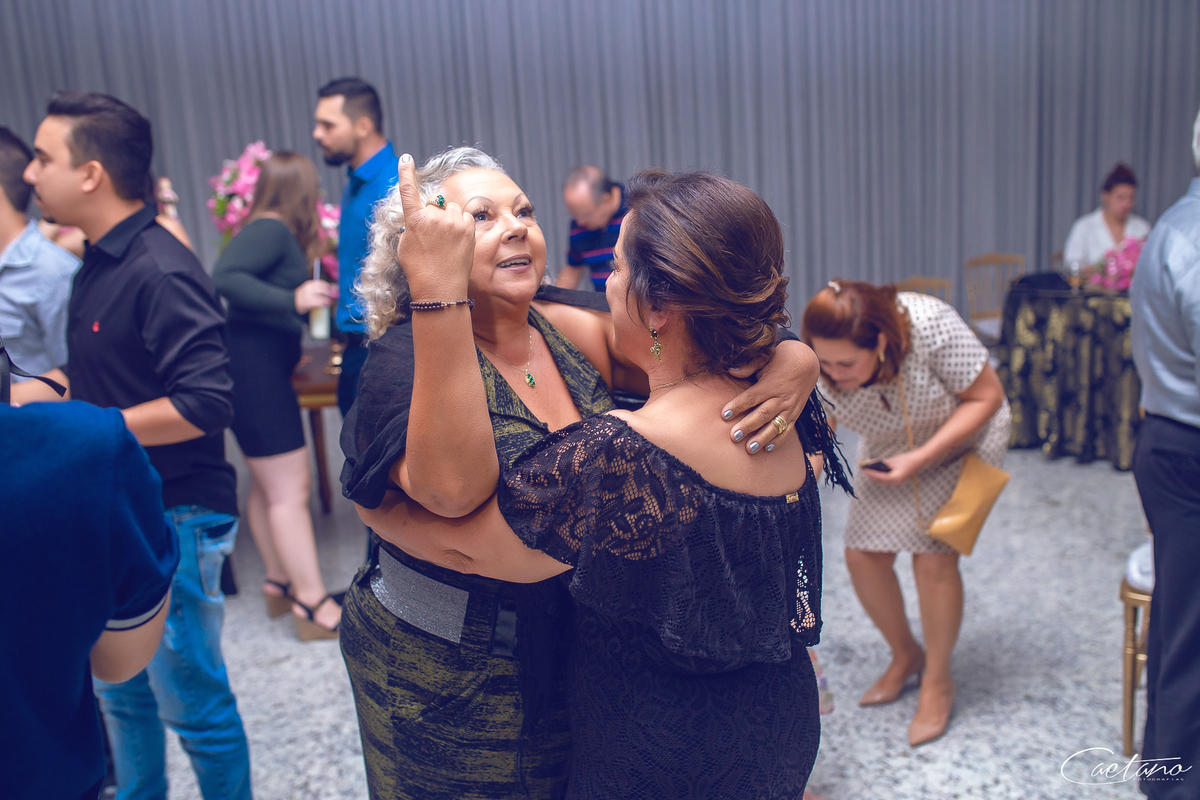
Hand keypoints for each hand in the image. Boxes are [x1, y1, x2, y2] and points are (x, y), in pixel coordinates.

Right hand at [294, 280, 334, 312]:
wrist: (292, 302)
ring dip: (328, 298)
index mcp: (309, 284)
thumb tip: (332, 288)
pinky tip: (327, 304)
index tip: (334, 288)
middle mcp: (309, 288)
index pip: (321, 283)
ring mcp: (308, 295)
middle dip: (330, 292)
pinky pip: (319, 302)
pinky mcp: (308, 303)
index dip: (329, 286)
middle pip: (322, 289)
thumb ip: (319, 288)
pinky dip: (324, 303)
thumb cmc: (303, 296)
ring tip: (331, 301)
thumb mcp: (309, 289)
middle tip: (336, 295)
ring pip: (321, 296)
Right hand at [394, 153, 474, 297]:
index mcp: (414, 220)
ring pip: (451, 208)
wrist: (440, 288)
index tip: (406, 158)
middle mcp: (433, 216)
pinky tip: (458, 240)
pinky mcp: (468, 227)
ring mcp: (452, 221)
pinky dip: (462, 224)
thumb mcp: (406, 246)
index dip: (406, 173)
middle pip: (435, 202)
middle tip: (434, 236)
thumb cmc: (419, 270)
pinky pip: (465, 216)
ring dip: (449, 218)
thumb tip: (420, 216)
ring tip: (446, 241)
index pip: (408, 191)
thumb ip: (412, 226)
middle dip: (435, 213)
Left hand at [721, 340, 819, 453]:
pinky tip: (767, 448)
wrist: (806, 364)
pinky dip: (778, 440)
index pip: (752, 397)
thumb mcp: (766, 357)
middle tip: (734, 436)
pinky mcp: (795, 415)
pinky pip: (787, 430)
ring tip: (749, 448)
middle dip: (748, 426)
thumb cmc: (780, 360)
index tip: (724, 414)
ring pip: (775, 426)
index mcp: (770, 384)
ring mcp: (789, 408)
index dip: (738, 406)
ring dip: (762, 438)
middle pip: (762, 414)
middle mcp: (781, 398)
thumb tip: (731, 370)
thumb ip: (749, 365)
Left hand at [861, 450, 924, 484]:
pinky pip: (886, 480)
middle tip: (863, 469)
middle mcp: (896, 482)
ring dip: (874, 476)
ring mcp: (897, 482)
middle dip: (871, 475)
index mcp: (895, 478)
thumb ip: (881, 462)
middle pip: (879, 480)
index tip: (863, 469)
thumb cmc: (906, 459)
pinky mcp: (897, 480)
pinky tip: (875, 471)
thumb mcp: (893, 460)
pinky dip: (879, 476)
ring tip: (867, 470)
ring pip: (882, 481)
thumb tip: (871, 462)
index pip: (879, 477)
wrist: (918, 460)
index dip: (871, 473)